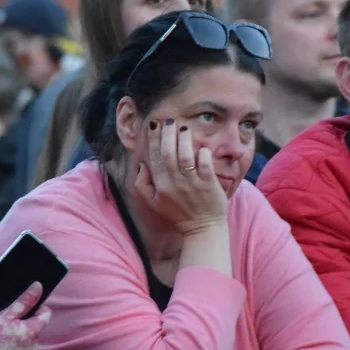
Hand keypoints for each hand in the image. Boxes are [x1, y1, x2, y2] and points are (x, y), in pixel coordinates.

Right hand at [0, 282, 50, 349]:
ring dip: (20, 345)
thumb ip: (24, 301)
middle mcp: (33, 348)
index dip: (37, 308)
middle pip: (35, 332)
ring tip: (3, 343)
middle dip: (25, 327)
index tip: (23, 308)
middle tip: (7, 325)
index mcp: (32, 332)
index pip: (46, 315)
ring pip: (28, 349)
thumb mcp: (5, 315)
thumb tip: (39, 286)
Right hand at [133, 118, 228, 235]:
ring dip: (184, 139)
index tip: (154, 124)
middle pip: (168, 153)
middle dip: (168, 133)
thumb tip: (141, 165)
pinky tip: (202, 147)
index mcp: (160, 185)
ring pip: (185, 156)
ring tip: (184, 127)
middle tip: (170, 120)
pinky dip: (203, 154)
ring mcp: (192, 183)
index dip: (153, 138)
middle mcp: (175, 182)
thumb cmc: (178, 214)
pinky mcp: (209, 184)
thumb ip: (142, 184)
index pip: (154, 156)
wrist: (203, 228)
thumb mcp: (153, 202)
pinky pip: (205, 165)